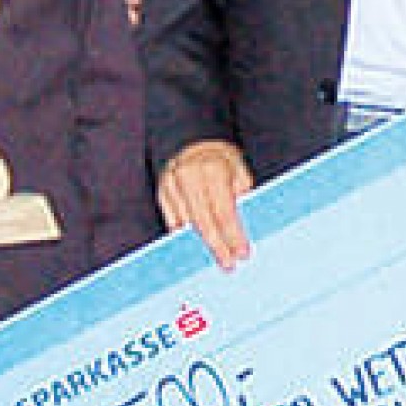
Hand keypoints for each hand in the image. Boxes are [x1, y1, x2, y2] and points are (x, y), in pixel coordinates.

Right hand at [159, 137, 255, 266]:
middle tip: (228, 264)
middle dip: (217, 246)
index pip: (224, 211)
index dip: (233, 235)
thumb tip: (243, 225)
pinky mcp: (162, 191)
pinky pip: (171, 220)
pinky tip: (196, 246)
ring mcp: (172, 185)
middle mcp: (189, 177)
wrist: (193, 141)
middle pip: (203, 222)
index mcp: (212, 170)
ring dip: (201, 244)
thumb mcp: (239, 169)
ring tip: (216, 258)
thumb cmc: (221, 158)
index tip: (243, 253)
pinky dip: (184, 235)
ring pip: (186, 224)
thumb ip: (241, 194)